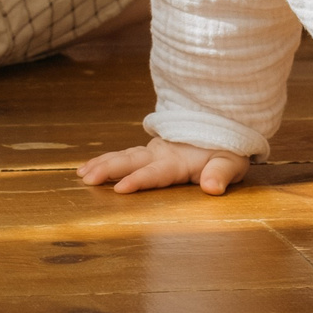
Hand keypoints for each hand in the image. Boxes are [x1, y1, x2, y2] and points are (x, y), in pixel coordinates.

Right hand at [76, 137, 250, 195]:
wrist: (223, 124)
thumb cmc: (227, 148)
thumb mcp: (231, 161)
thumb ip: (220, 173)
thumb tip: (212, 187)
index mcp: (179, 160)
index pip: (155, 172)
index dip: (139, 180)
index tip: (120, 188)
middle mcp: (161, 154)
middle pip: (131, 161)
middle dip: (108, 169)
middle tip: (87, 178)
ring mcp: (153, 151)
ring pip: (123, 156)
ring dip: (102, 164)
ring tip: (81, 174)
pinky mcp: (150, 152)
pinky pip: (124, 155)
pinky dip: (105, 160)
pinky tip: (89, 167)